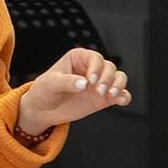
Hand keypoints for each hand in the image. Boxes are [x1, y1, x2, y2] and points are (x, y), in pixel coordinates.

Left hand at [16, 47, 131, 136]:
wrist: (43, 109)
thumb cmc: (45, 90)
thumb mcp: (51, 83)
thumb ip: (67, 82)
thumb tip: (83, 84)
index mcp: (78, 58)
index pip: (94, 58)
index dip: (96, 68)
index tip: (91, 80)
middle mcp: (91, 69)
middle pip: (109, 67)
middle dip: (107, 78)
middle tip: (98, 90)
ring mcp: (99, 84)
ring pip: (118, 78)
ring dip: (118, 85)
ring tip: (111, 95)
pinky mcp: (103, 98)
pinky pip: (120, 95)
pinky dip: (124, 97)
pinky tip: (121, 100)